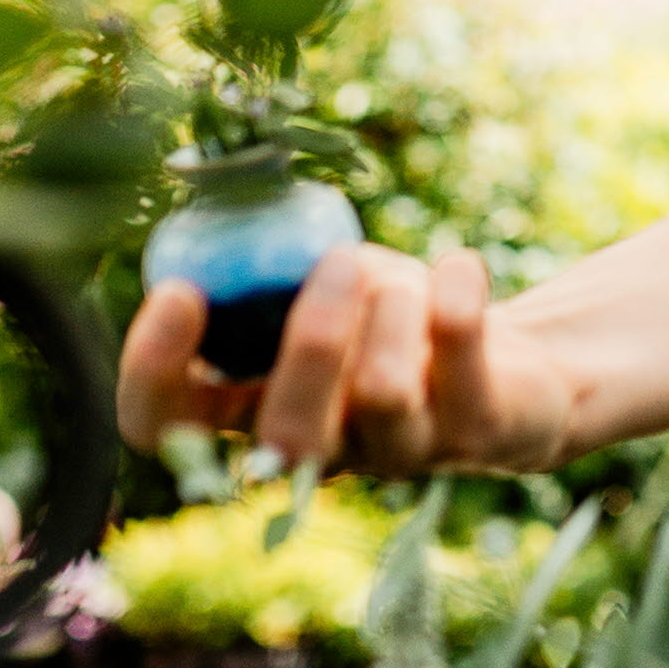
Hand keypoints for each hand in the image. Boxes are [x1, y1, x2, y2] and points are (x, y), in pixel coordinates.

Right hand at [117, 244, 586, 475]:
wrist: (515, 362)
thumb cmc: (397, 317)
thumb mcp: (325, 281)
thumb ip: (270, 266)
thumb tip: (225, 217)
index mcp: (256, 408)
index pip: (165, 426)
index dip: (153, 372)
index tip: (180, 292)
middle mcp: (322, 448)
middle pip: (284, 435)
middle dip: (309, 341)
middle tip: (338, 263)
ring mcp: (403, 450)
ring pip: (382, 394)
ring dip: (394, 308)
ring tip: (406, 276)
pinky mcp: (479, 431)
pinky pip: (460, 357)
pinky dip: (457, 289)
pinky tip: (461, 267)